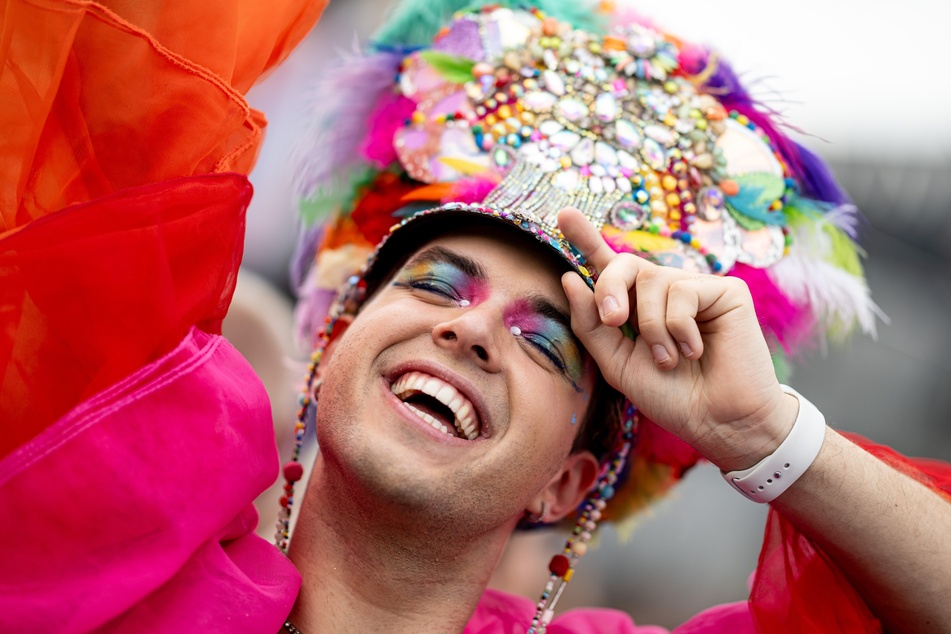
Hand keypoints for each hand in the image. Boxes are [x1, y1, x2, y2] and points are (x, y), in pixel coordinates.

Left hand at [557, 208, 797, 470]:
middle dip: (610, 288)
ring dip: (653, 328)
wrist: (718, 422)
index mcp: (635, 308)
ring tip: (670, 359)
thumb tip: (570, 277)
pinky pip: (682, 292)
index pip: (607, 268)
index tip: (563, 214)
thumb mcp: (618, 364)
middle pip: (623, 264)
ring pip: (652, 280)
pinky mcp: (725, 290)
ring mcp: (695, 288)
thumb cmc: (671, 396)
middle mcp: (663, 292)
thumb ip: (592, 324)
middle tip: (614, 321)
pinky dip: (679, 328)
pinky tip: (695, 351)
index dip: (586, 239)